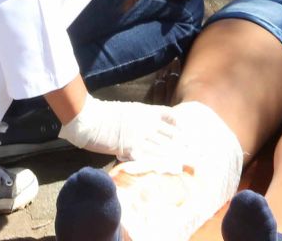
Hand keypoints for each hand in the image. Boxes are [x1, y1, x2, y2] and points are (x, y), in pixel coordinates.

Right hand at [59, 95, 182, 159]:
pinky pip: (147, 159)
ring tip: (184, 165)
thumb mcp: (127, 110)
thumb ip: (139, 117)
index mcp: (146, 112)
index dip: (180, 127)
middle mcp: (147, 124)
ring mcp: (140, 137)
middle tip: (192, 154)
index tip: (187, 135)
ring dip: (173, 157)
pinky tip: (164, 171)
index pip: (171, 118)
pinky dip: (155, 165)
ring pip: (162, 148)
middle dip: (181, 145)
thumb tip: (147, 125)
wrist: (89, 119)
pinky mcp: (130, 149)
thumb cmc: (104, 114)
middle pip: (170, 135)